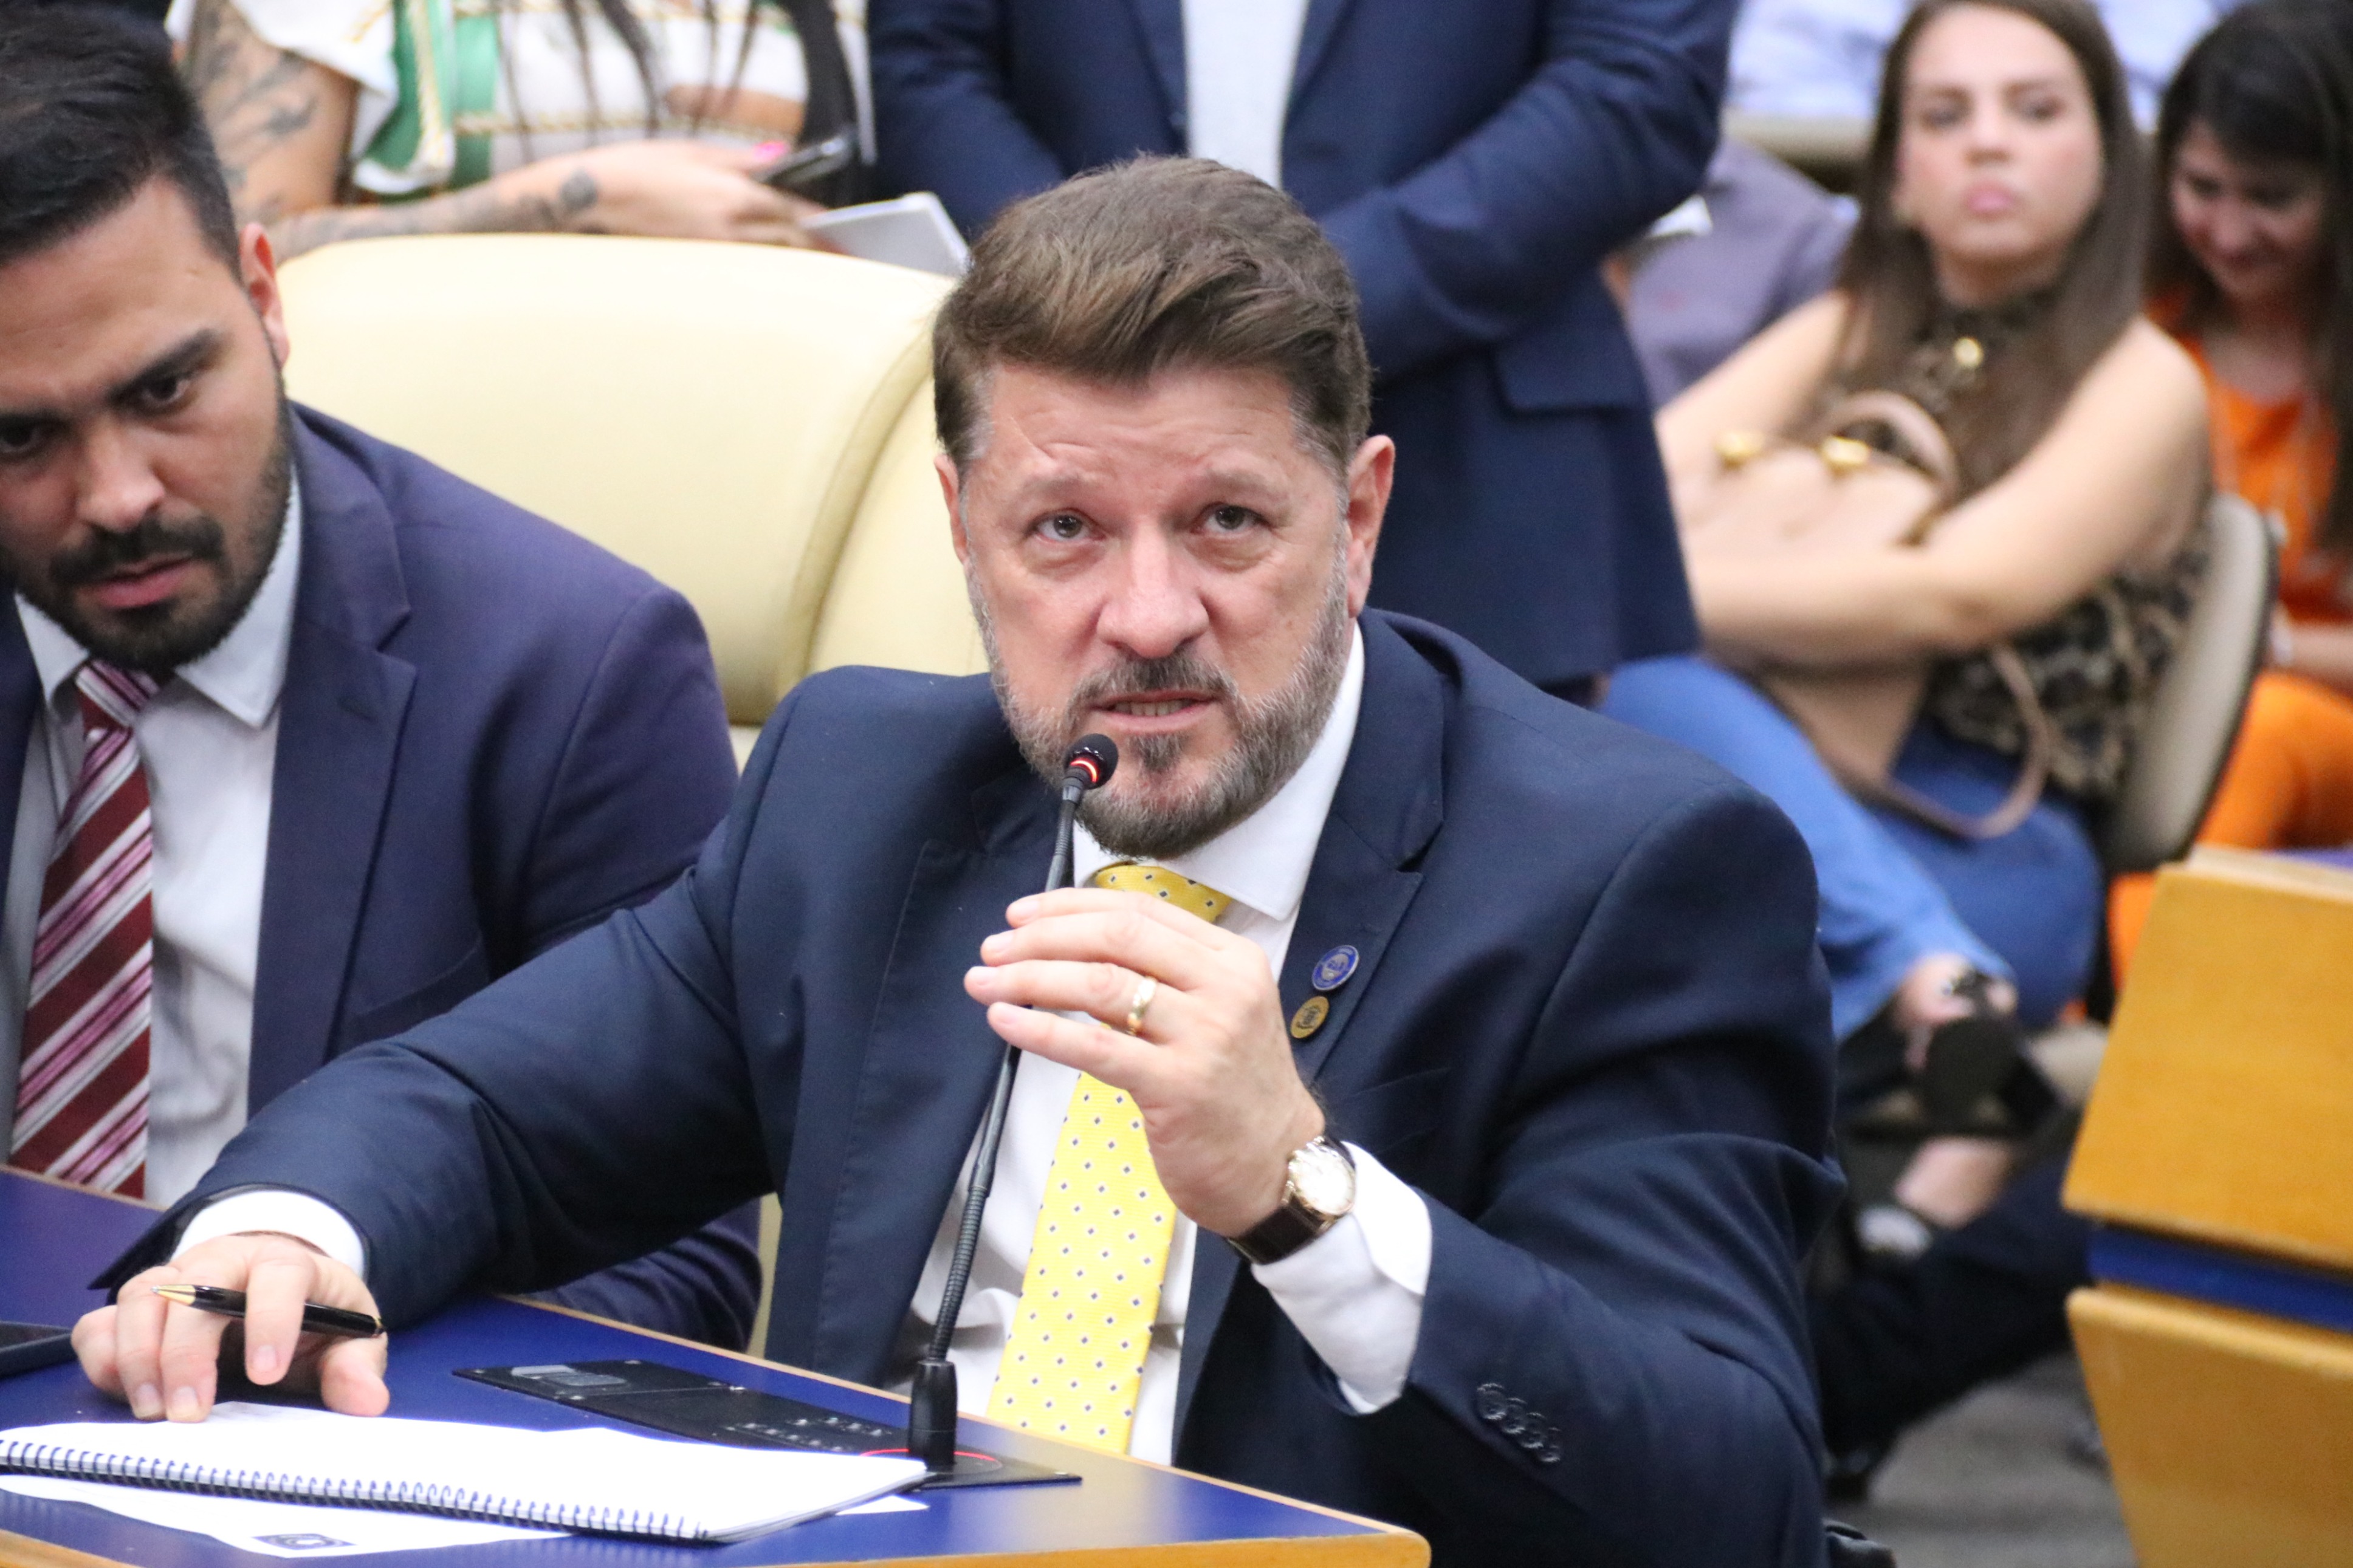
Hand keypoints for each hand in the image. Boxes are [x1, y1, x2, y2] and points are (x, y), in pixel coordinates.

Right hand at [73, 1233, 387, 1422]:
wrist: (273, 1288)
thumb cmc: (311, 1316)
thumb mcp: (347, 1337)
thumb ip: (356, 1367)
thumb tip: (368, 1401)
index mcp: (285, 1262)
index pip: (280, 1275)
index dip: (272, 1320)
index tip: (266, 1374)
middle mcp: (223, 1260)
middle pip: (193, 1289)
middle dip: (187, 1352)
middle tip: (189, 1413)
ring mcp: (172, 1278)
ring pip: (141, 1299)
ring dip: (138, 1356)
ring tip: (152, 1410)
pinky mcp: (137, 1306)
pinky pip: (101, 1321)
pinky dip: (101, 1354)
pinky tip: (120, 1391)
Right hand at [532, 141, 838, 248]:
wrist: (592, 195)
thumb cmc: (638, 167)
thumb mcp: (693, 151)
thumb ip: (741, 159)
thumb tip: (779, 158)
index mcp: (735, 192)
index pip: (794, 213)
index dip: (824, 226)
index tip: (846, 237)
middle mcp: (731, 224)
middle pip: (789, 242)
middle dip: (819, 251)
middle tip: (845, 263)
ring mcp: (715, 249)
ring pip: (768, 260)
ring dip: (794, 264)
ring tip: (819, 274)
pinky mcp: (697, 264)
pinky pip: (741, 270)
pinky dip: (761, 270)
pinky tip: (774, 279)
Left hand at [964, 887, 1323, 1236]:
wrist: (1277, 1166)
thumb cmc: (1233, 1089)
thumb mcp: (1216, 1011)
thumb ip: (1161, 976)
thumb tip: (1069, 948)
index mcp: (1231, 958)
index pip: (1139, 910)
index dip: (1071, 906)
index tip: (1022, 914)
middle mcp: (1224, 988)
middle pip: (1116, 938)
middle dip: (1042, 937)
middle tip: (993, 948)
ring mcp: (1205, 1037)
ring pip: (1100, 985)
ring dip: (1029, 978)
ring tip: (983, 982)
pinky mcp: (1178, 1088)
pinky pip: (1094, 1047)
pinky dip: (1040, 1029)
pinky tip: (1003, 1021)